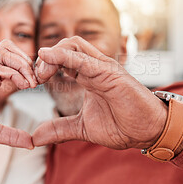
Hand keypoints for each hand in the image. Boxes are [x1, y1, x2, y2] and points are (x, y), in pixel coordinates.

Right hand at [0, 40, 36, 158]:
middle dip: (26, 60)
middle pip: (7, 48)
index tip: (39, 83)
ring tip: (31, 83)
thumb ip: (12, 135)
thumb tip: (31, 143)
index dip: (27, 67)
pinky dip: (13, 74)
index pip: (10, 60)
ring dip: (22, 65)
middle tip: (36, 80)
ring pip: (3, 53)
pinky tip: (22, 86)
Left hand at [32, 36, 167, 149]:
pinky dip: (64, 56)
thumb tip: (35, 136)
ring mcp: (103, 68)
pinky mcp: (110, 73)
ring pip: (73, 46)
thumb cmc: (122, 125)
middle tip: (36, 78)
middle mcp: (94, 67)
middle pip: (65, 47)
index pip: (61, 59)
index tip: (33, 82)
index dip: (44, 66)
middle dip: (45, 58)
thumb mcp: (82, 128)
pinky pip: (84, 59)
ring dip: (52, 54)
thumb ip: (59, 128)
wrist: (149, 132)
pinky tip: (48, 57)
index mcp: (87, 75)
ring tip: (41, 72)